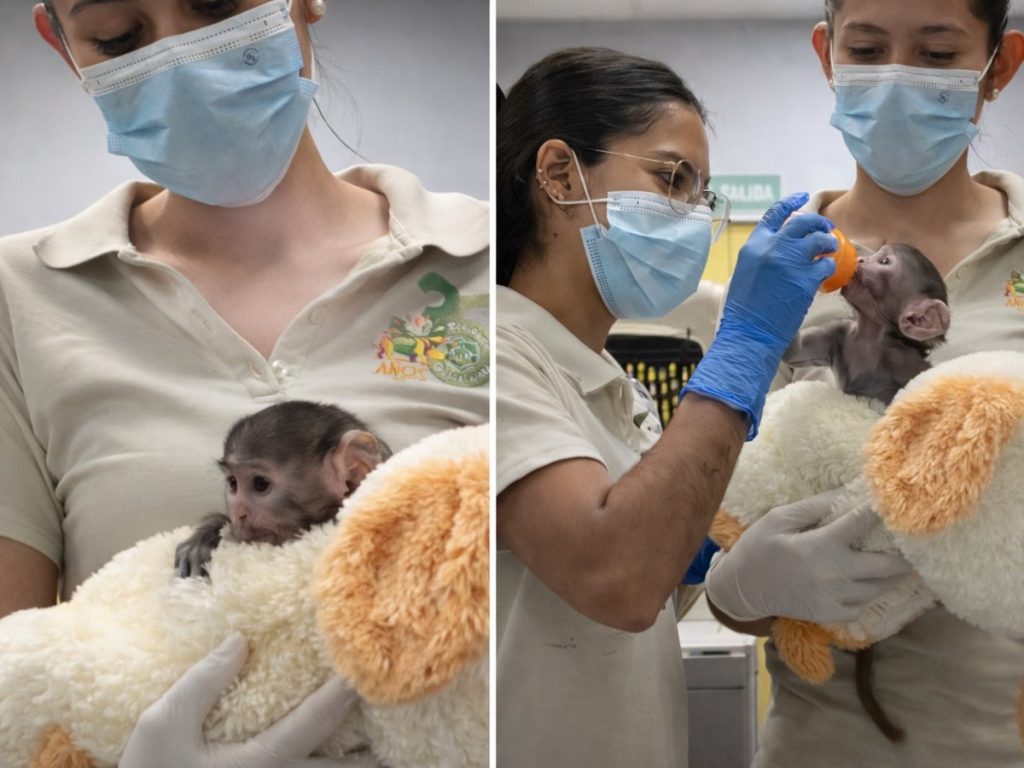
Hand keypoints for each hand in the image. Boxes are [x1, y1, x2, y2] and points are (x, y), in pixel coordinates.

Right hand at [121, 633, 364, 767]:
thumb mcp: (162, 727)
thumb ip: (202, 683)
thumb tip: (241, 641)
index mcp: (262, 762)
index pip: (318, 719)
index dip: (348, 690)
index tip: (374, 665)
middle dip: (375, 750)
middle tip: (406, 723)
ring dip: (355, 764)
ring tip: (387, 746)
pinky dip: (329, 767)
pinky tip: (340, 757)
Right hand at [705, 490, 912, 624]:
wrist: (742, 590)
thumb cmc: (758, 549)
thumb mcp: (778, 519)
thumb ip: (814, 507)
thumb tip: (846, 494)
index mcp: (820, 547)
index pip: (860, 523)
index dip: (880, 511)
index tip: (897, 503)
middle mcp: (833, 574)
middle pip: (884, 566)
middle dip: (905, 556)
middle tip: (920, 547)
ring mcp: (834, 598)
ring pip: (879, 588)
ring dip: (893, 576)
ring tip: (906, 565)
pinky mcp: (831, 614)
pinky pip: (864, 605)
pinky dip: (873, 592)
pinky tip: (875, 583)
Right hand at [725, 194, 837, 346]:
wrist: (749, 332)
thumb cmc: (744, 309)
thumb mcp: (746, 272)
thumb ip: (762, 254)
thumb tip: (782, 245)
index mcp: (754, 245)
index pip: (775, 214)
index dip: (791, 202)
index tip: (803, 197)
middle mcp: (772, 248)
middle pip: (802, 222)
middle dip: (817, 223)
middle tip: (825, 228)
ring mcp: (790, 262)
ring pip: (819, 240)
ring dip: (828, 243)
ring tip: (832, 248)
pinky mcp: (806, 279)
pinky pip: (826, 266)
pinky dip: (828, 268)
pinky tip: (827, 273)